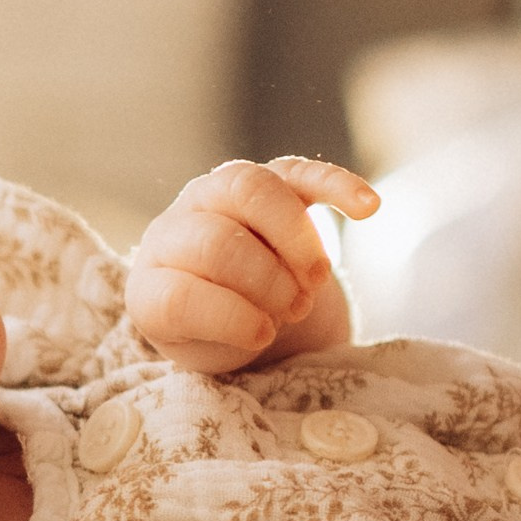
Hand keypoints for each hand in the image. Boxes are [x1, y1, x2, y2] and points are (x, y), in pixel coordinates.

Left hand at [127, 155, 376, 371]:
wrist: (233, 299)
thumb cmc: (216, 331)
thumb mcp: (207, 349)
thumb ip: (220, 336)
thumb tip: (262, 323)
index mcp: (152, 281)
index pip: (178, 295)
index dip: (226, 318)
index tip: (262, 336)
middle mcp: (177, 228)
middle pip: (218, 242)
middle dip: (267, 283)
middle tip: (293, 310)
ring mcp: (219, 195)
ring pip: (252, 190)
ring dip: (296, 241)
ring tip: (315, 281)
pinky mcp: (269, 179)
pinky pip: (299, 171)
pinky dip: (336, 185)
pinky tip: (368, 207)